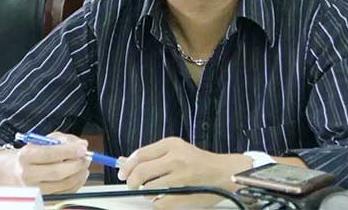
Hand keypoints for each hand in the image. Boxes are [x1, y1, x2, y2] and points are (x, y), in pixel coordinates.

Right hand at [0, 132, 90, 194]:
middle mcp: (28, 174)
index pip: (50, 154)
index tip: (83, 147)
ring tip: (84, 165)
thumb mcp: (42, 140)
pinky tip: (80, 174)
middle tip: (87, 157)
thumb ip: (63, 140)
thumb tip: (82, 144)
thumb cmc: (30, 154)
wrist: (11, 171)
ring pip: (64, 184)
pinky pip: (65, 192)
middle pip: (58, 172)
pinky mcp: (43, 197)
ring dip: (80, 174)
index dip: (69, 151)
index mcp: (26, 156)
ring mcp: (35, 188)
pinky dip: (77, 183)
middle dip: (77, 164)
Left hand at [117, 136, 251, 208]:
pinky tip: (164, 198)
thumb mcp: (178, 150)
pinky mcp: (184, 195)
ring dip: (146, 192)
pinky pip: (159, 203)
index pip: (140, 155)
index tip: (122, 173)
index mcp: (172, 145)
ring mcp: (180, 178)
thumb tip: (128, 162)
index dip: (127, 166)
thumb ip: (155, 155)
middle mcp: (176, 159)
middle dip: (131, 181)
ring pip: (148, 189)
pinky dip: (157, 203)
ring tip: (154, 190)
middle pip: (140, 172)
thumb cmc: (200, 162)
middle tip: (132, 185)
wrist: (225, 173)